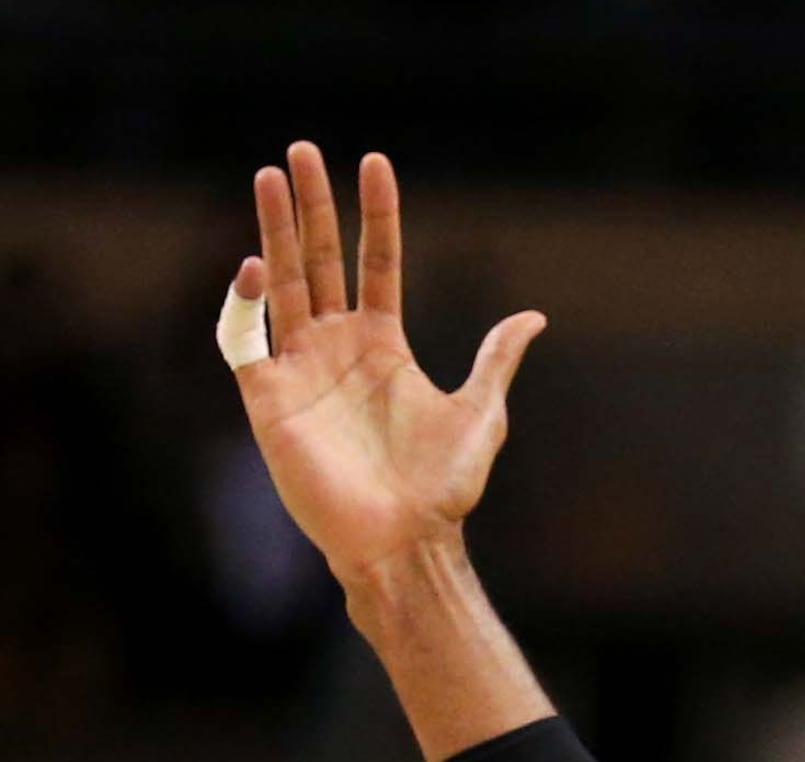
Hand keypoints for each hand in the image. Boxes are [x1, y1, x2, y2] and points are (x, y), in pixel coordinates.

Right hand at [226, 143, 544, 588]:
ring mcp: (300, 367)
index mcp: (384, 344)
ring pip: (282, 283)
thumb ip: (496, 359)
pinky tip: (258, 267)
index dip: (377, 215)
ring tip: (269, 177)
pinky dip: (243, 304)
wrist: (406, 540)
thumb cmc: (444, 486)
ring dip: (274, 230)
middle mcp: (337, 346)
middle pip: (320, 259)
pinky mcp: (268, 397)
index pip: (376, 262)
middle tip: (301, 150)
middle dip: (311, 206)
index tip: (376, 163)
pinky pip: (243, 340)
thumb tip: (533, 316)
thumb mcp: (481, 411)